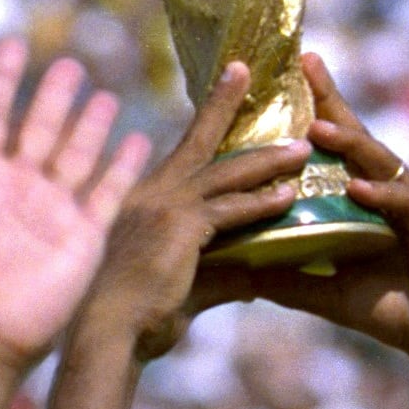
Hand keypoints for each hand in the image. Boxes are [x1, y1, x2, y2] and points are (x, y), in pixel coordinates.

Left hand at [0, 39, 156, 364]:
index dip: (0, 81)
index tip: (12, 45)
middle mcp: (15, 192)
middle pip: (38, 130)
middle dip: (53, 97)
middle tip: (68, 64)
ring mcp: (51, 215)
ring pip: (76, 156)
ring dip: (90, 125)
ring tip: (106, 94)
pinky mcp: (82, 240)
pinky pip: (108, 194)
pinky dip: (123, 166)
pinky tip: (138, 140)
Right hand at [71, 62, 307, 364]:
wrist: (105, 335)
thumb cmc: (133, 318)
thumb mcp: (183, 290)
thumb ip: (222, 277)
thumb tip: (254, 279)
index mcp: (144, 201)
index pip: (182, 152)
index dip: (204, 121)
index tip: (223, 91)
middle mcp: (151, 194)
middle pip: (198, 140)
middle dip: (224, 103)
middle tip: (248, 72)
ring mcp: (165, 207)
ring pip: (224, 173)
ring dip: (267, 160)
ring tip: (303, 146)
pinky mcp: (180, 228)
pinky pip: (229, 210)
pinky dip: (260, 203)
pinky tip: (289, 196)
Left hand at [208, 53, 408, 371]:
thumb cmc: (396, 310)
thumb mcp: (331, 294)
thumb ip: (291, 279)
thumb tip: (241, 270)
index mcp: (363, 201)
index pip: (333, 152)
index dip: (310, 116)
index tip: (280, 84)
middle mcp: (387, 191)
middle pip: (355, 139)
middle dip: (329, 101)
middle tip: (305, 62)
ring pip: (377, 163)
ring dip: (348, 143)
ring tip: (316, 127)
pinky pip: (403, 201)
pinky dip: (380, 196)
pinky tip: (357, 189)